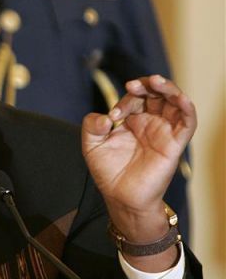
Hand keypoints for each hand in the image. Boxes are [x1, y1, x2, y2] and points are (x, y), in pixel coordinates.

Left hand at [81, 75, 195, 243]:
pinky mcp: (174, 144)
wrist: (120, 197)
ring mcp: (163, 131)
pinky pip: (187, 123)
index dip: (125, 100)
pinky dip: (186, 108)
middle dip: (146, 85)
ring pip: (174, 102)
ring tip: (156, 81)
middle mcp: (150, 122)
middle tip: (133, 85)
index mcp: (132, 119)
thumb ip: (91, 126)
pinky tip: (179, 98)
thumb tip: (105, 117)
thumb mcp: (91, 144)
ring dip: (168, 89)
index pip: (134, 98)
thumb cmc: (108, 171)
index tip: (113, 117)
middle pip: (156, 94)